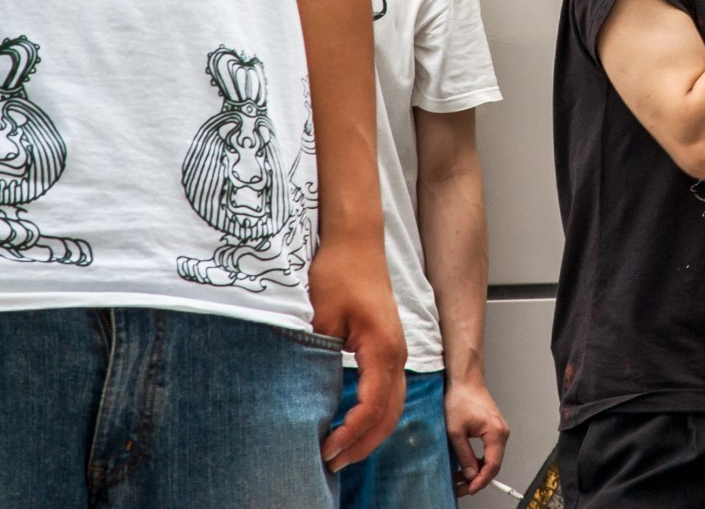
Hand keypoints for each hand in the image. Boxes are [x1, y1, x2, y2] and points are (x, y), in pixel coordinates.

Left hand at [310, 234, 407, 468]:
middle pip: (391, 414)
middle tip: (333, 463)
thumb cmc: (340, 271)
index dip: (351, 434)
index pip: (372, 407)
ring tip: (343, 450)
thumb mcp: (321, 319)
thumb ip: (319, 359)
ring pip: (395, 404)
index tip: (326, 450)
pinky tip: (354, 421)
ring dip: (372, 432)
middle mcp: (397, 353)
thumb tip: (307, 398)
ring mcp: (397, 349)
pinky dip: (376, 413)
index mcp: (383, 348)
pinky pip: (390, 389)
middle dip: (364, 444)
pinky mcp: (389, 345)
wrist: (354, 241)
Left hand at [445, 373, 509, 496]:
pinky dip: (478, 460)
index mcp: (496, 433)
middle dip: (478, 479)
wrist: (465, 380)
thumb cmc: (460, 399)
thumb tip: (470, 475)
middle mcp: (502, 433)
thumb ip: (465, 455)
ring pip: (491, 458)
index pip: (492, 465)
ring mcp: (499, 431)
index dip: (481, 481)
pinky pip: (489, 450)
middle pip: (493, 464)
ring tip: (460, 479)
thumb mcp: (456, 431)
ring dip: (477, 470)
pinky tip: (466, 466)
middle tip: (461, 488)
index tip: (468, 490)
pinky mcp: (493, 429)